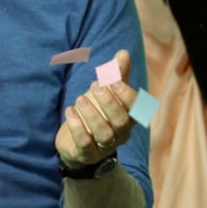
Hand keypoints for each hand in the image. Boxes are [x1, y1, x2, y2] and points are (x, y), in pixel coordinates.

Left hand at [55, 49, 138, 169]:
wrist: (78, 144)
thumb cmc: (97, 114)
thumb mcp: (106, 93)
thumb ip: (116, 75)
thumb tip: (123, 53)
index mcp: (129, 117)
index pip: (136, 108)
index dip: (126, 94)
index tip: (112, 80)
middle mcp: (121, 133)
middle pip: (122, 121)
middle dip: (108, 102)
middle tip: (93, 86)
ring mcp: (105, 146)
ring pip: (105, 134)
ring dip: (92, 115)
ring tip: (79, 99)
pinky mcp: (87, 155)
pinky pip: (85, 144)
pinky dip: (77, 128)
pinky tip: (69, 112)